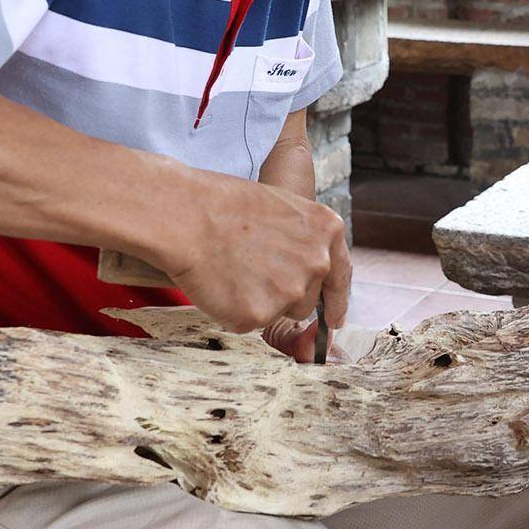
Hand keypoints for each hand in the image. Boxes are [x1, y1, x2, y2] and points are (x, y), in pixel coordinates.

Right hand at [145, 172, 351, 335]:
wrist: (188, 216)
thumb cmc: (226, 205)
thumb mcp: (283, 208)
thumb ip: (304, 242)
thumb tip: (307, 273)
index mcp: (327, 231)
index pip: (341, 277)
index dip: (336, 301)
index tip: (335, 318)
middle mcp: (318, 263)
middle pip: (307, 300)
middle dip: (284, 295)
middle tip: (249, 271)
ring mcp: (291, 292)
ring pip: (280, 314)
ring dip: (261, 303)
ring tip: (233, 272)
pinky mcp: (260, 315)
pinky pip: (248, 323)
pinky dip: (233, 310)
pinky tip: (220, 284)